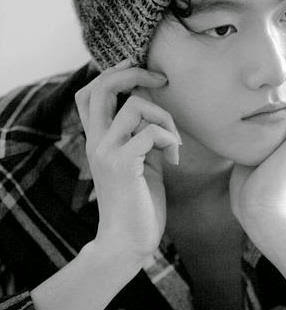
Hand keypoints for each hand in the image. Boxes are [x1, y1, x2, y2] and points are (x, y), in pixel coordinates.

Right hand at [74, 59, 181, 263]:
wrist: (127, 242)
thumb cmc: (139, 200)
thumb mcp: (140, 160)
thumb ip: (141, 133)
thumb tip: (154, 106)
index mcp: (98, 139)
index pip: (89, 93)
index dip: (111, 73)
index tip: (137, 66)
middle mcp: (96, 141)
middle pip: (102, 88)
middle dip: (134, 74)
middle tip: (161, 80)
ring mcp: (107, 152)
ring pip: (135, 106)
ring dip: (164, 117)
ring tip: (173, 142)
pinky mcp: (123, 165)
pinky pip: (150, 132)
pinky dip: (169, 139)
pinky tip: (173, 159)